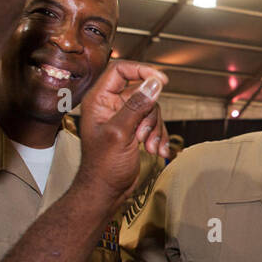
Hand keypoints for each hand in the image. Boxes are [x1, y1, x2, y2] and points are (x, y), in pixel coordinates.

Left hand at [75, 61, 168, 203]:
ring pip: (151, 109)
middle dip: (150, 114)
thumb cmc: (103, 167)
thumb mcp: (120, 133)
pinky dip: (159, 137)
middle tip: (143, 135)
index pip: (120, 70)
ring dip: (155, 129)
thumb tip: (153, 83)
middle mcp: (111, 105)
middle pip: (142, 92)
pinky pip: (154, 123)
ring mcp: (124, 117)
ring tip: (149, 146)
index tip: (162, 81)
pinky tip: (157, 151)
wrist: (106, 191)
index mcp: (99, 100)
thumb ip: (136, 106)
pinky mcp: (134, 129)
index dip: (142, 70)